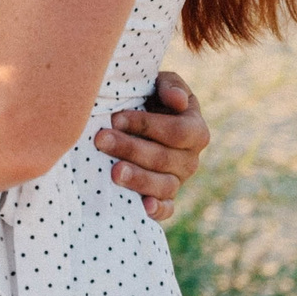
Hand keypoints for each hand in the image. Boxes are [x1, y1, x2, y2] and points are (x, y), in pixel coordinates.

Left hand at [94, 70, 209, 221]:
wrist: (139, 119)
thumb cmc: (149, 98)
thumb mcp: (161, 85)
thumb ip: (171, 87)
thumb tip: (178, 102)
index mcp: (195, 130)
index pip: (177, 131)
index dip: (146, 125)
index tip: (115, 118)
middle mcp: (190, 159)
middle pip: (164, 158)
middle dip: (131, 148)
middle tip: (101, 140)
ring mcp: (178, 181)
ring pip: (164, 185)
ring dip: (139, 179)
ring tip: (113, 172)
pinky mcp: (164, 198)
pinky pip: (167, 209)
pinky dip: (157, 210)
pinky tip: (143, 207)